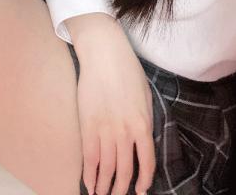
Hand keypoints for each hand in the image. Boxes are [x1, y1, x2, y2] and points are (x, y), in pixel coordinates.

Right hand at [75, 28, 155, 194]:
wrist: (105, 55)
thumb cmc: (127, 71)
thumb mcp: (146, 95)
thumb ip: (145, 120)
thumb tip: (143, 140)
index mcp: (143, 123)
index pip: (147, 160)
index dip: (144, 180)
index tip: (141, 190)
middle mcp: (125, 131)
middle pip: (125, 170)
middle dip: (122, 189)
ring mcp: (105, 130)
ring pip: (106, 168)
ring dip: (104, 186)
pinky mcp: (88, 126)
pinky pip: (89, 158)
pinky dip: (89, 174)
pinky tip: (89, 184)